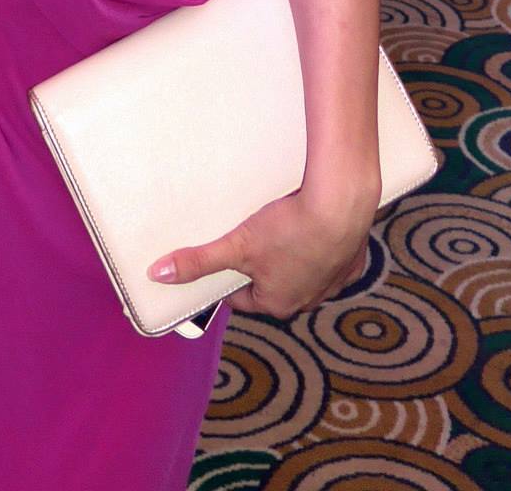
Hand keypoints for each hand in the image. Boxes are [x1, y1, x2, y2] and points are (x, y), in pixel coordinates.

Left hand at [146, 168, 379, 319]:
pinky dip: (321, 246)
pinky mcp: (352, 261)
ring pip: (304, 272)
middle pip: (273, 286)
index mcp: (278, 304)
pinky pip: (331, 258)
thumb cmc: (290, 229)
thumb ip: (198, 261)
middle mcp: (308, 300)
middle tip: (251, 238)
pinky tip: (314, 224)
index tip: (223, 257)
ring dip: (292, 257)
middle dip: (261, 266)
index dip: (229, 276)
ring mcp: (333, 283)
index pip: (243, 298)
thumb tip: (159, 275)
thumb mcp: (237, 244)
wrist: (341, 206)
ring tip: (282, 229)